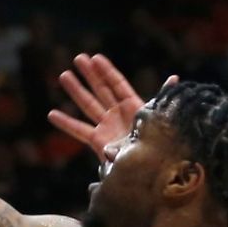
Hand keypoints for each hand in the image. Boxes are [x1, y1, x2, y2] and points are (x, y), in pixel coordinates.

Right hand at [47, 52, 173, 161]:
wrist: (148, 169)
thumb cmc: (156, 143)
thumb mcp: (160, 117)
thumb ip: (163, 97)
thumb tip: (175, 78)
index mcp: (133, 105)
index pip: (117, 84)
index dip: (107, 71)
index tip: (95, 58)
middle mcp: (118, 113)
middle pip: (101, 89)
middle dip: (90, 74)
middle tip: (78, 58)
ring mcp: (106, 126)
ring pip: (88, 104)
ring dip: (76, 90)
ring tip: (64, 76)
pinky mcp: (97, 141)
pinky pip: (78, 129)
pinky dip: (66, 123)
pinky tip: (52, 114)